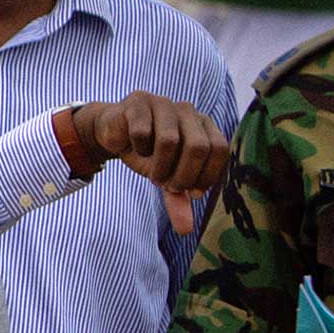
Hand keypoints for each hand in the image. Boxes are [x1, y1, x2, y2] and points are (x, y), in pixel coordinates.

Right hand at [64, 94, 231, 227]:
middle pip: (198, 147)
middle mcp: (188, 111)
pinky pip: (141, 131)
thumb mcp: (165, 177)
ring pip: (169, 140)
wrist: (114, 132)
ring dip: (158, 166)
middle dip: (182, 174)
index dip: (206, 175)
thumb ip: (178, 199)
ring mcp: (164, 103)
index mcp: (204, 125)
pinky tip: (133, 148)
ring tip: (152, 173)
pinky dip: (137, 147)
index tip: (189, 191)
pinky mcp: (138, 101)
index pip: (219, 149)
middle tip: (167, 184)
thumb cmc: (147, 153)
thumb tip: (186, 230)